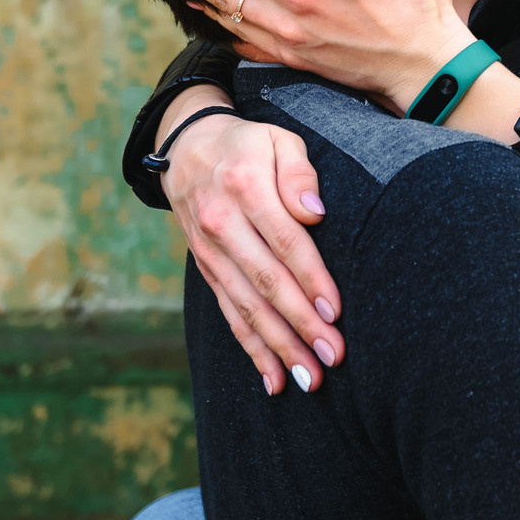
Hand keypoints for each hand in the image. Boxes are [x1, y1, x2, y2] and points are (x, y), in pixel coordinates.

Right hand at [160, 98, 345, 393]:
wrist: (185, 150)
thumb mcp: (278, 139)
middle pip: (266, 282)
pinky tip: (274, 380)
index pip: (284, 240)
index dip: (310, 277)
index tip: (333, 311)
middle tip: (332, 356)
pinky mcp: (208, 272)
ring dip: (279, 347)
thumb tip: (314, 212)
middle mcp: (222, 225)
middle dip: (300, 324)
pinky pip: (230, 316)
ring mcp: (211, 253)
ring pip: (247, 308)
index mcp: (244, 187)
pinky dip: (252, 350)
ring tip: (309, 379)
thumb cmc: (248, 145)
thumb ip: (298, 171)